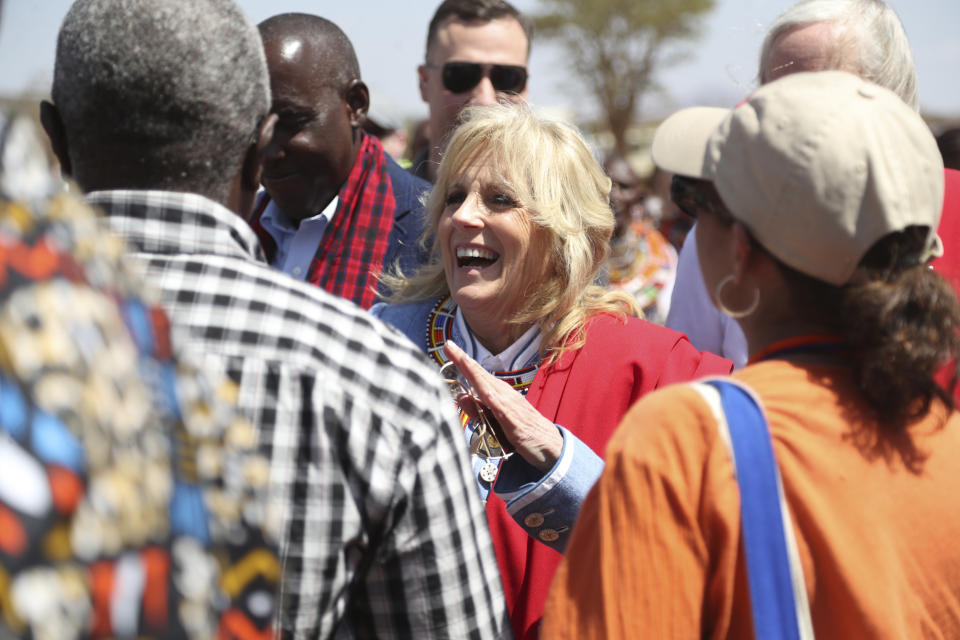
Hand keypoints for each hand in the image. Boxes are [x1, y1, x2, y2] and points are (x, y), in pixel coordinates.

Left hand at [443, 341, 562, 472]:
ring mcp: (511, 406)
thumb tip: (460, 396)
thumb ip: (476, 410)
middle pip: (480, 375)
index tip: (448, 346)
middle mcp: (504, 394)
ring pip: (489, 387)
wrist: (548, 444)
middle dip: (464, 360)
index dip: (462, 360)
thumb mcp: (493, 421)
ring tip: (463, 360)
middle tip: (448, 345)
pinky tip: (486, 392)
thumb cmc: (521, 430)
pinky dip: (494, 400)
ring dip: (476, 374)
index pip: (477, 374)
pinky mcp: (516, 422)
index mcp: (497, 393)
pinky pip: (504, 409)